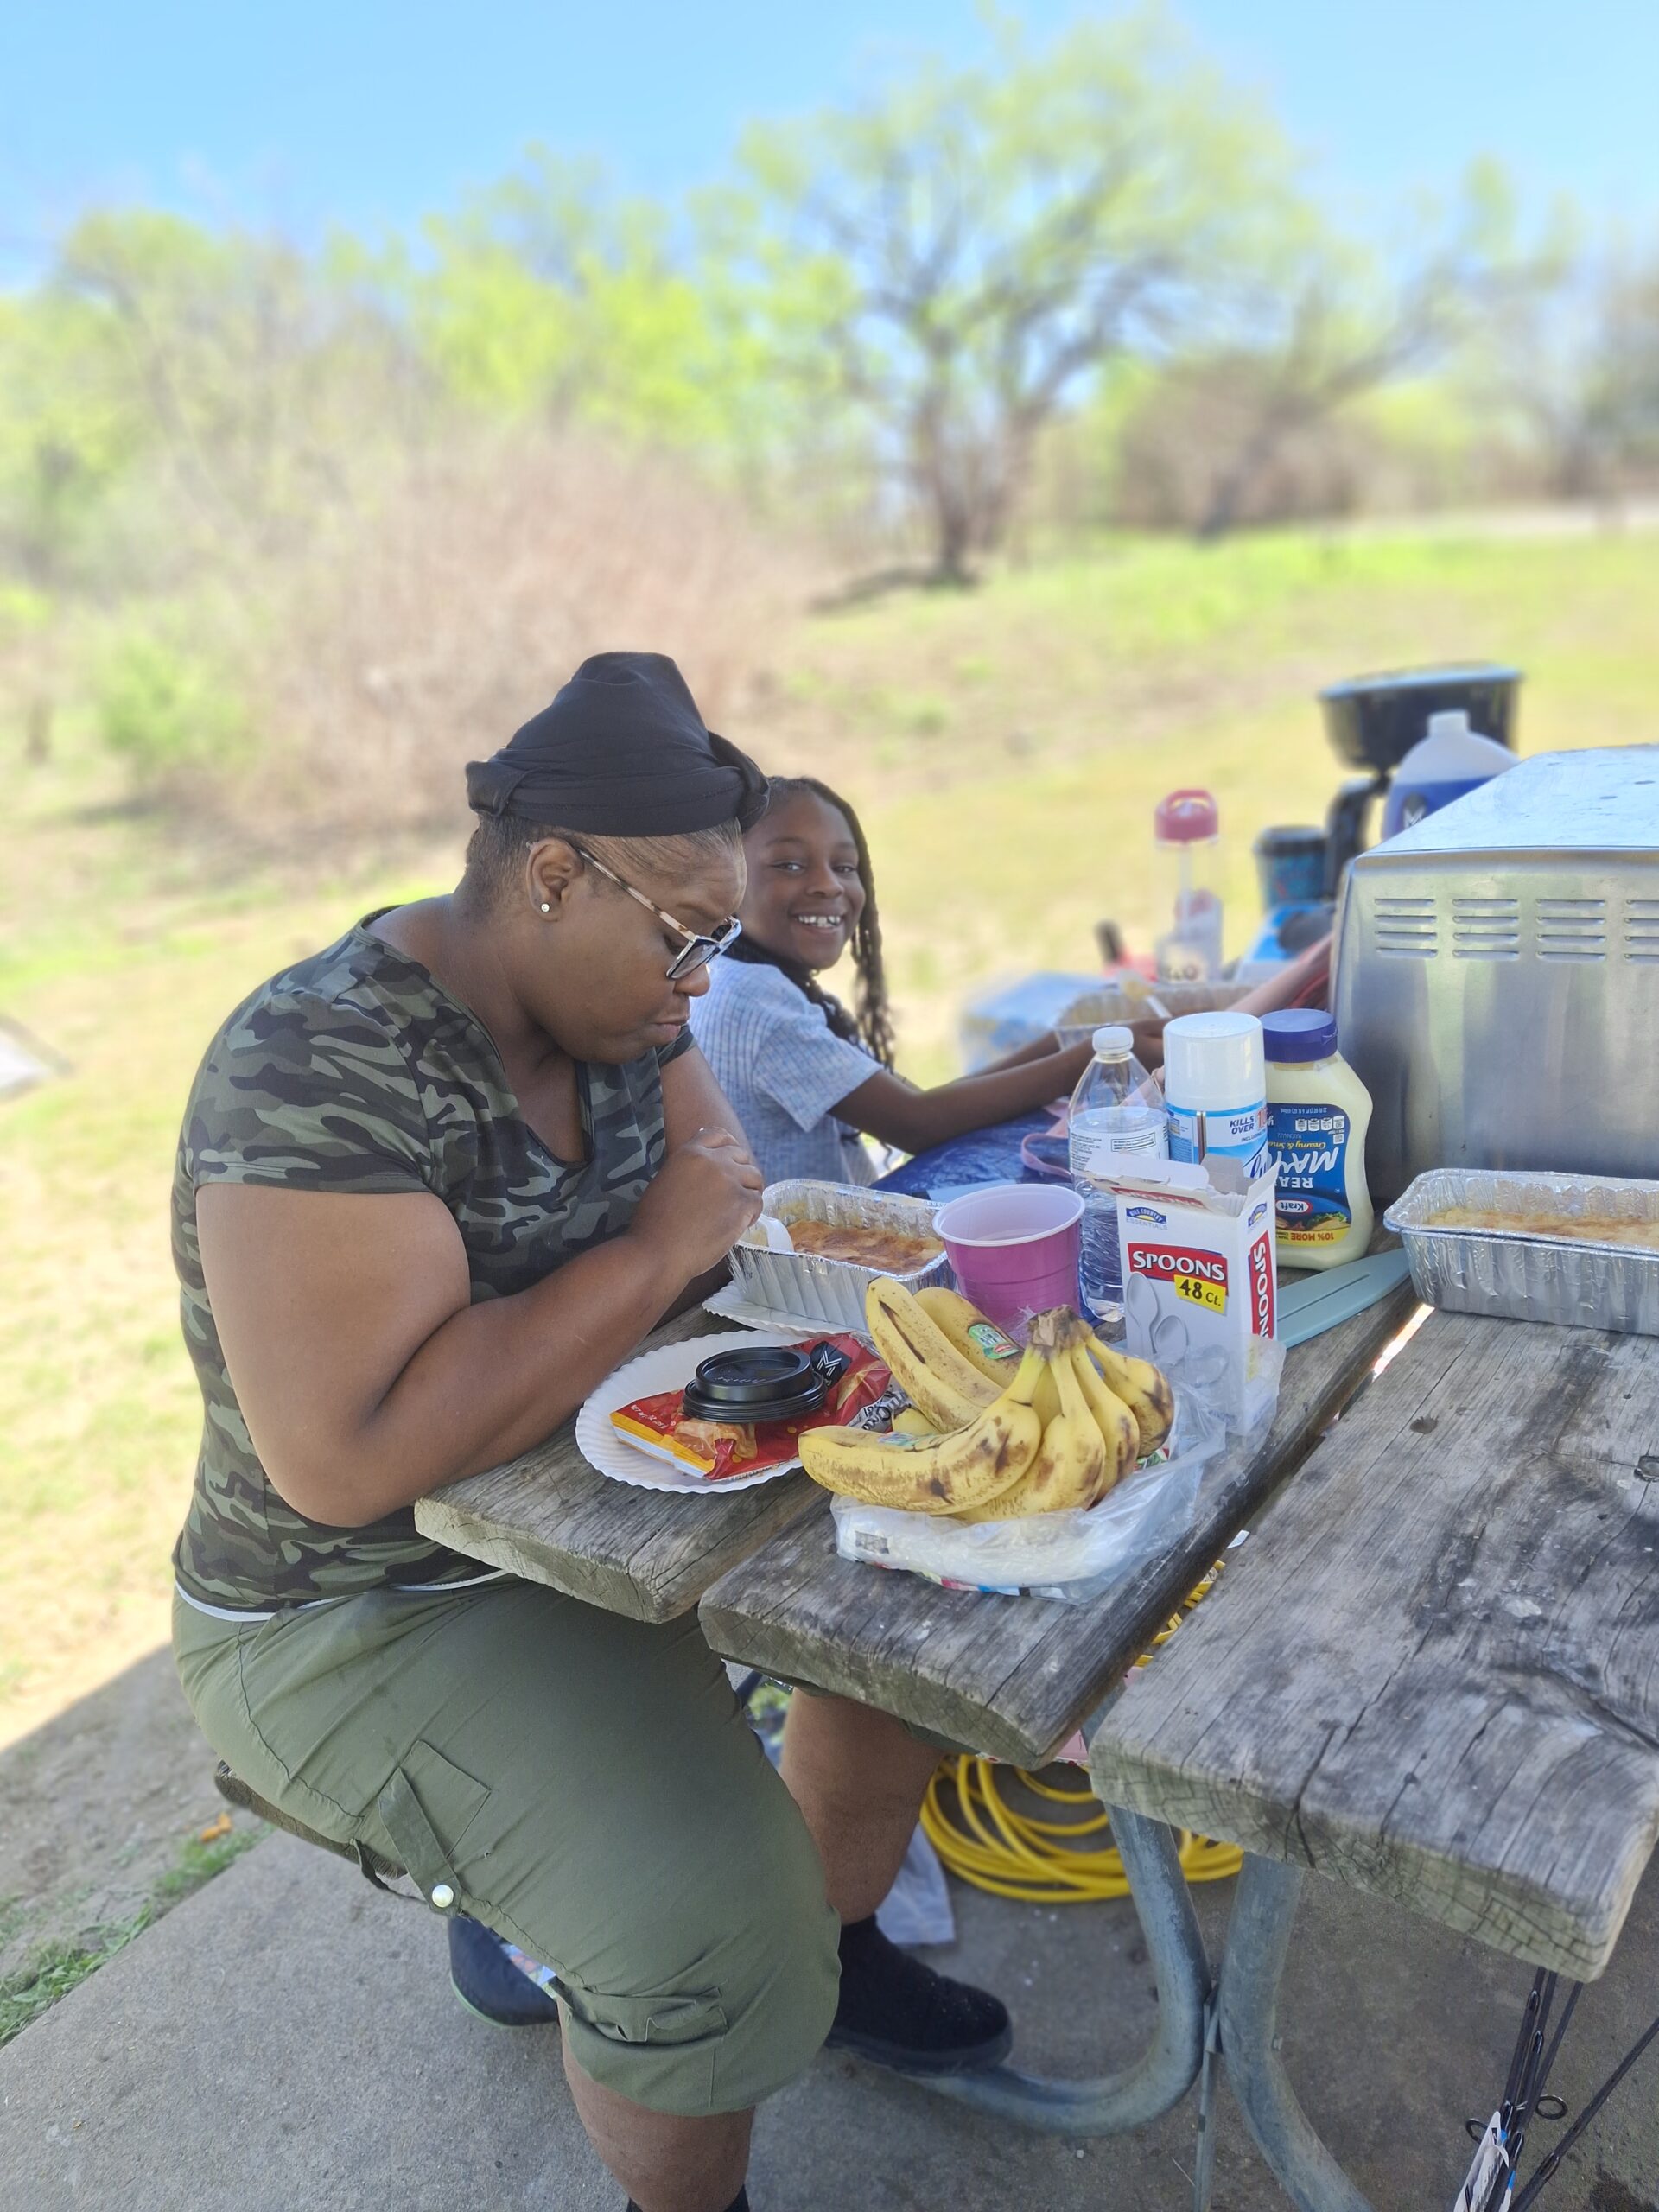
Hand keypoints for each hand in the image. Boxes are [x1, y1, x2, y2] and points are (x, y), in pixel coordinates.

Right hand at [630, 1126, 764, 1280]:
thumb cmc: (653, 1223)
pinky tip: (742, 1222)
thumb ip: (687, 1168)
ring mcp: (729, 1181)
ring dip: (750, 1191)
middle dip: (740, 1171)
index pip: (719, 1135)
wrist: (659, 1251)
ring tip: (739, 1209)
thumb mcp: (666, 1181)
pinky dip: (752, 1212)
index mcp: (690, 1152)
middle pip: (740, 1155)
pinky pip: (758, 1201)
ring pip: (754, 1176)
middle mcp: (713, 1161)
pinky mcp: (742, 1203)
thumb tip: (703, 1164)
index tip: (729, 1161)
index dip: (728, 1147)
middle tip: (734, 1192)